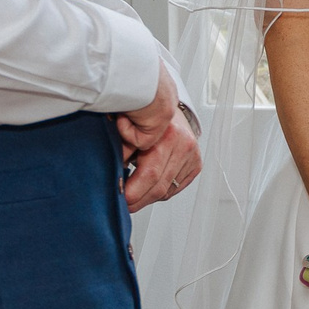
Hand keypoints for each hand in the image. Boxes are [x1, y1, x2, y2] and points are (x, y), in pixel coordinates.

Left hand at [118, 69, 201, 211]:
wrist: (167, 105)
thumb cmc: (146, 117)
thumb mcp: (129, 130)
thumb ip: (122, 152)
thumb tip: (112, 177)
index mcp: (167, 136)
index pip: (150, 175)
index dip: (134, 193)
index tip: (120, 200)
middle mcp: (183, 146)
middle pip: (160, 187)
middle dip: (139, 200)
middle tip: (125, 204)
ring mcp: (192, 156)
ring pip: (167, 191)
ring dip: (149, 196)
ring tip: (136, 192)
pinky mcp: (196, 165)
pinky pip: (175, 188)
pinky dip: (161, 191)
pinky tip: (151, 185)